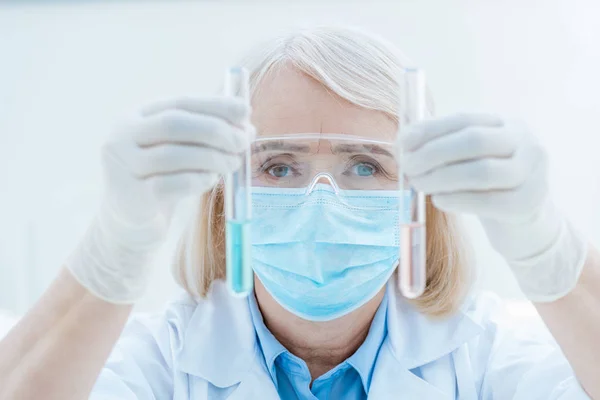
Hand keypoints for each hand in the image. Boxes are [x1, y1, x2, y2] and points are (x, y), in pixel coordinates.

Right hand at [67, 97, 253, 302]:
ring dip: (212, 157)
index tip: (245, 111)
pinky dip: (199, 179)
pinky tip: (211, 180)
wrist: (131, 223)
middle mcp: (121, 137)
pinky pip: (172, 184)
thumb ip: (206, 133)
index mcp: (135, 116)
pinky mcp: (131, 197)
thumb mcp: (180, 149)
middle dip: (216, 130)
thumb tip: (246, 125)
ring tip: (233, 163)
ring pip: (174, 155)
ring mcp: (122, 167)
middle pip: (174, 124)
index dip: (215, 105)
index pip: (180, 102)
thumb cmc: (162, 178)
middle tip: (243, 141)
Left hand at [401, 113, 586, 301]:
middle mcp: (526, 142)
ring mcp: (532, 173)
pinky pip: (488, 201)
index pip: (465, 119)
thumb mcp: (470, 161)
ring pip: (481, 171)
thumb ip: (443, 148)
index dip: (430, 129)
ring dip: (442, 178)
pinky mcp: (528, 204)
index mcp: (507, 124)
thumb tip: (404, 142)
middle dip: (433, 153)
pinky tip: (439, 200)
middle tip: (409, 166)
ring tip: (420, 185)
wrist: (526, 225)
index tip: (403, 142)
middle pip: (474, 141)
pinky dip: (458, 200)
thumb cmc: (488, 188)